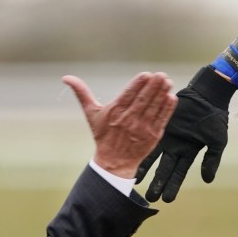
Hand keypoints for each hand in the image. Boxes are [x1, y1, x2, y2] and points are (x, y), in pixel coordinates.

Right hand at [62, 72, 176, 178]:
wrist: (114, 162)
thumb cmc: (103, 135)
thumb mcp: (91, 113)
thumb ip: (82, 93)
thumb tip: (66, 78)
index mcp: (115, 113)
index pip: (128, 96)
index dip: (138, 85)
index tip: (146, 74)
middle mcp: (129, 120)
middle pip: (143, 100)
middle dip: (153, 86)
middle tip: (161, 75)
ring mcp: (142, 128)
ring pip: (154, 108)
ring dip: (162, 94)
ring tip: (168, 82)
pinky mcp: (153, 136)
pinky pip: (162, 119)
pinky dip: (167, 109)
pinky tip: (171, 97)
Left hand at [136, 66, 233, 202]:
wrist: (208, 94)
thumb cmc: (215, 117)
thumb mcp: (217, 141)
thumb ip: (212, 160)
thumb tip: (207, 180)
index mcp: (188, 152)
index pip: (179, 173)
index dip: (173, 186)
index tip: (166, 200)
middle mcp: (175, 146)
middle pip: (164, 168)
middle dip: (156, 182)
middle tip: (147, 197)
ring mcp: (167, 135)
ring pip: (153, 154)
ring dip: (145, 167)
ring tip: (134, 180)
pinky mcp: (160, 122)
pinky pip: (149, 135)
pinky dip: (142, 145)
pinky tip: (132, 155)